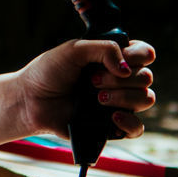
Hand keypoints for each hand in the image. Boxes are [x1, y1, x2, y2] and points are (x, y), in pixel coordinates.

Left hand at [14, 38, 155, 138]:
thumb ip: (104, 48)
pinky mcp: (112, 126)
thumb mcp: (74, 49)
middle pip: (146, 77)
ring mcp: (117, 103)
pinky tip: (112, 116)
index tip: (117, 58)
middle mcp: (120, 80)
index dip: (137, 55)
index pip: (145, 53)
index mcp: (113, 59)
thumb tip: (126, 68)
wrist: (31, 100)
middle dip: (120, 78)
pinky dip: (129, 122)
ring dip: (122, 96)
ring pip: (145, 99)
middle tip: (91, 80)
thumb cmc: (48, 72)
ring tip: (95, 97)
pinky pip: (137, 128)